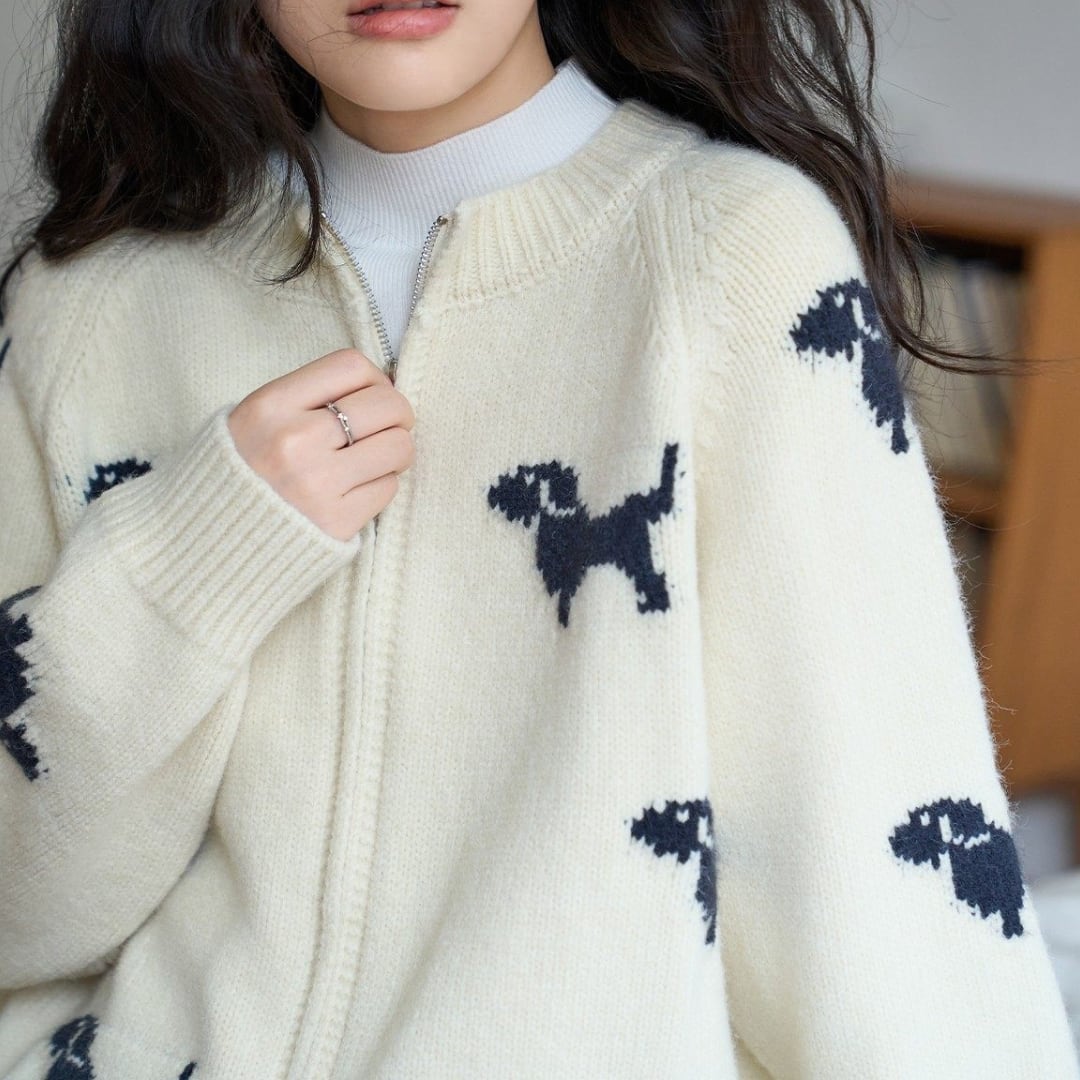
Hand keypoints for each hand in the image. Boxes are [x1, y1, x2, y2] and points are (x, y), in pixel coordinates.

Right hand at [227, 348, 414, 540]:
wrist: (216, 538)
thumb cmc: (245, 472)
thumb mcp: (257, 419)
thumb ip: (310, 398)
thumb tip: (380, 387)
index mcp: (270, 406)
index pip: (350, 365)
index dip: (374, 378)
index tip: (374, 394)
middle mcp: (294, 441)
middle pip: (385, 404)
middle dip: (398, 414)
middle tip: (389, 427)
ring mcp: (317, 483)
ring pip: (398, 446)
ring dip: (396, 451)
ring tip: (375, 460)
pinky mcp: (337, 521)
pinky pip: (388, 487)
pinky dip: (380, 485)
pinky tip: (357, 489)